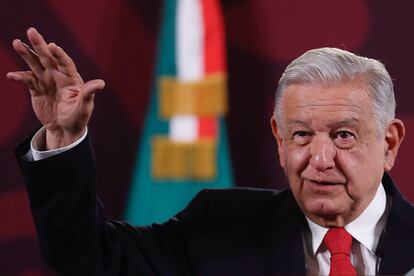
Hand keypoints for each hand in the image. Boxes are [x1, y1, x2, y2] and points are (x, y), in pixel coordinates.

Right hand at [7, 27, 104, 149]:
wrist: (65, 128)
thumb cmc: (78, 116)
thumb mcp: (84, 106)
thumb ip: (89, 93)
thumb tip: (101, 83)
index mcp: (72, 78)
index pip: (65, 63)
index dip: (60, 54)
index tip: (53, 45)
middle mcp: (58, 76)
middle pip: (48, 58)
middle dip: (40, 45)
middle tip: (31, 31)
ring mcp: (46, 81)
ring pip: (35, 65)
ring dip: (26, 54)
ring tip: (17, 43)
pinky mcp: (36, 89)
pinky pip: (27, 80)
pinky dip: (19, 77)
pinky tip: (11, 75)